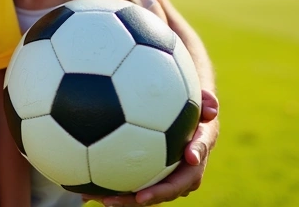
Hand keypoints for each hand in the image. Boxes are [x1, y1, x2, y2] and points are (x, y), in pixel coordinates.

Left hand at [82, 90, 218, 205]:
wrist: (182, 115)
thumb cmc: (188, 105)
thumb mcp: (199, 101)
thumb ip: (207, 102)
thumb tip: (211, 109)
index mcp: (197, 157)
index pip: (192, 171)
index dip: (183, 175)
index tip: (171, 176)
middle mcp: (183, 174)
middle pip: (168, 190)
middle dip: (152, 196)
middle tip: (134, 197)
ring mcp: (166, 178)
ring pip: (147, 194)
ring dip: (127, 200)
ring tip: (102, 199)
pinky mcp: (148, 178)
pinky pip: (131, 187)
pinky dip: (112, 190)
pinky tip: (87, 191)